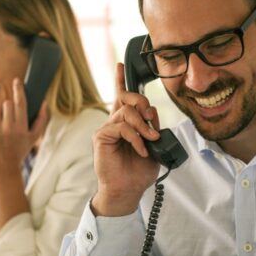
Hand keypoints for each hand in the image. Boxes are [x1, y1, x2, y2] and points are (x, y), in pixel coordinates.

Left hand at [0, 78, 48, 178]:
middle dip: (9, 106)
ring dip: (0, 114)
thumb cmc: (20, 151)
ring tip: (3, 124)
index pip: (20, 103)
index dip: (18, 90)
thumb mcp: (34, 138)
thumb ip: (41, 120)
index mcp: (21, 127)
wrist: (4, 167)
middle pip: (7, 104)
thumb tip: (44, 103)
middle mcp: (8, 128)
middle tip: (10, 116)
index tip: (16, 81)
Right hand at [90, 63, 160, 216]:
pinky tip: (141, 149)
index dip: (121, 80)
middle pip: (126, 97)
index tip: (121, 64)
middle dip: (143, 102)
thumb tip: (153, 115)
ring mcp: (106, 129)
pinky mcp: (101, 137)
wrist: (127, 191)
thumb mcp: (154, 147)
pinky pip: (121, 127)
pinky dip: (135, 137)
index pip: (122, 97)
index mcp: (126, 123)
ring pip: (126, 112)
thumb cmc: (138, 172)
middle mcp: (114, 123)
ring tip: (150, 139)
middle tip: (152, 118)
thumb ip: (153, 129)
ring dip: (143, 125)